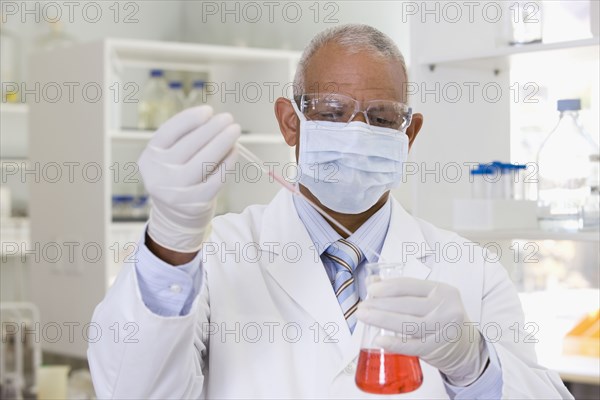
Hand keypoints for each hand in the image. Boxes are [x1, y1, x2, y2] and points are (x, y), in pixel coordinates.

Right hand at [138, 106, 239, 252]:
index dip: (191, 118)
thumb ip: (183, 139)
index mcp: (150, 157)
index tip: (208, 111)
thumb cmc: (176, 177)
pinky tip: (234, 151)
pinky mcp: (196, 202)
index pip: (170, 132)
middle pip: (190, 144)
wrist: (175, 216)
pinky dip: (228, 162)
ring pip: (205, 160)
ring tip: (234, 130)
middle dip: (212, 128)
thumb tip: (212, 120)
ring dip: (223, 142)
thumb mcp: (168, 158)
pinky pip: (217, 177)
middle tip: (228, 118)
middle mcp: (160, 174)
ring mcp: (178, 190)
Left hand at [356, 277, 488, 385]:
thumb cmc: (442, 317)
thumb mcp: (429, 298)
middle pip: (406, 304)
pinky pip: (412, 346)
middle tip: (362, 306)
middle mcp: (445, 308)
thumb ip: (402, 290)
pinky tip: (379, 339)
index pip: (409, 286)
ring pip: (407, 323)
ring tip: (363, 316)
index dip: (387, 287)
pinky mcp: (436, 349)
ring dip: (381, 319)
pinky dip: (394, 343)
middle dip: (379, 304)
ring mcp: (442, 330)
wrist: (465, 346)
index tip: (371, 290)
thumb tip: (372, 282)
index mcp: (442, 290)